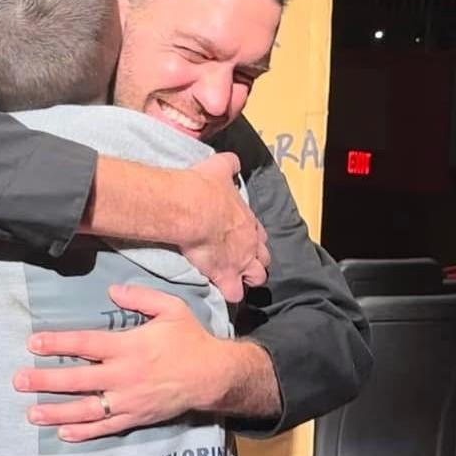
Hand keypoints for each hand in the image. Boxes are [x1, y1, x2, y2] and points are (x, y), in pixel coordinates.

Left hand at [13, 285, 231, 442]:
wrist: (214, 375)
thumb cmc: (190, 339)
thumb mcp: (171, 308)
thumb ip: (140, 298)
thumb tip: (111, 292)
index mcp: (129, 346)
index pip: (86, 343)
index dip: (58, 343)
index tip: (33, 343)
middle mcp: (125, 375)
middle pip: (78, 379)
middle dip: (45, 380)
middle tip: (19, 381)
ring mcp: (129, 400)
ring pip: (87, 409)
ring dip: (57, 412)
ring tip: (31, 413)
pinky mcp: (136, 417)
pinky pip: (106, 427)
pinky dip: (84, 432)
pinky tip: (62, 433)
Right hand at [184, 153, 268, 302]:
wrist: (191, 208)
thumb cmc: (204, 188)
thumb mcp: (220, 168)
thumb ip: (229, 165)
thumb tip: (232, 161)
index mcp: (248, 220)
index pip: (260, 234)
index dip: (253, 240)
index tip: (244, 242)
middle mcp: (250, 243)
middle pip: (264, 258)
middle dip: (256, 262)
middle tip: (242, 263)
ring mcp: (240, 262)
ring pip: (257, 278)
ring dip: (248, 280)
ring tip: (236, 281)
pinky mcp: (225, 276)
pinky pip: (234, 293)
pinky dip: (230, 294)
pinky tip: (222, 291)